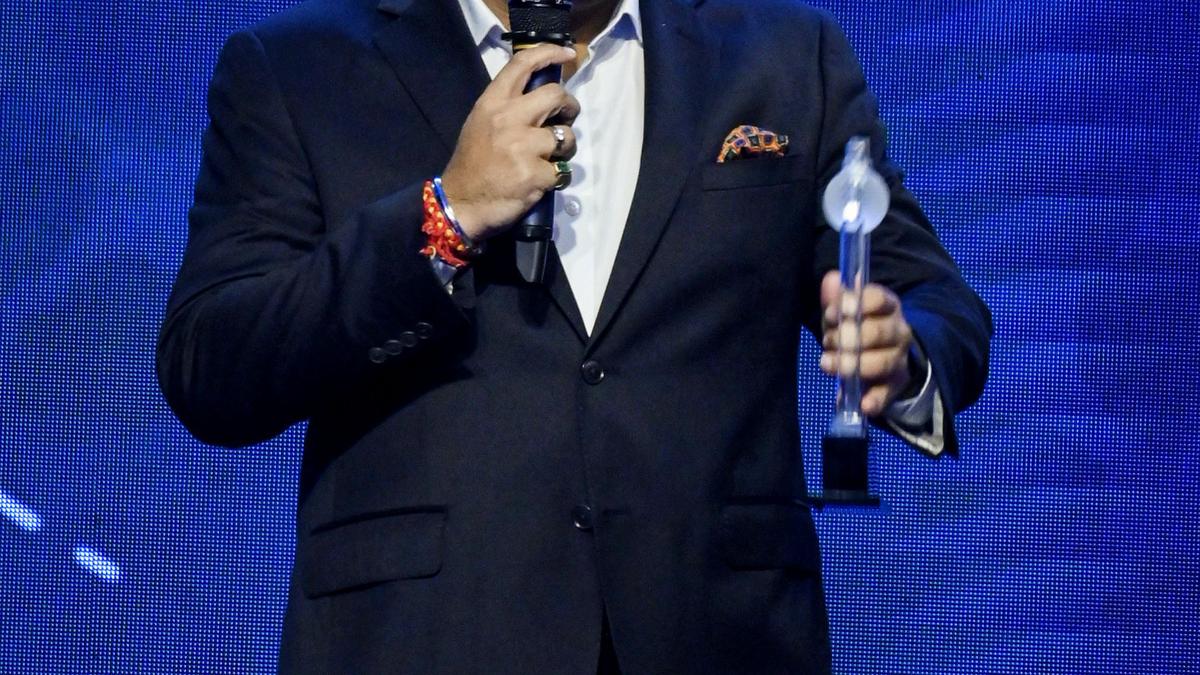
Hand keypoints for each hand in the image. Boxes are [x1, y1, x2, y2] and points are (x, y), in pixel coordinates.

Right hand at [440, 44, 580, 241]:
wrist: (460, 204)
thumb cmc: (472, 165)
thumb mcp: (480, 124)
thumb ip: (507, 108)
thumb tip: (543, 98)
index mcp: (492, 104)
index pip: (522, 65)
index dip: (549, 53)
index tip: (567, 54)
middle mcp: (508, 119)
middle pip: (556, 96)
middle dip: (570, 107)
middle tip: (566, 118)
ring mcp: (522, 147)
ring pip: (566, 136)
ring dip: (566, 148)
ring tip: (551, 158)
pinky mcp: (535, 174)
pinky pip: (562, 170)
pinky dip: (557, 178)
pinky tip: (541, 182)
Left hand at [819, 271, 914, 416]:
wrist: (887, 355)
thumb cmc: (859, 327)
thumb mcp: (847, 310)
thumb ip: (838, 296)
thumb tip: (832, 278)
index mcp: (888, 306)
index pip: (879, 299)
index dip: (855, 304)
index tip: (835, 312)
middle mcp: (898, 331)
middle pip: (878, 332)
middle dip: (849, 337)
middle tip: (828, 341)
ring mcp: (899, 359)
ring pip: (883, 362)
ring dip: (853, 364)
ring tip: (828, 363)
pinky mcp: (894, 386)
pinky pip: (887, 394)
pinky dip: (875, 401)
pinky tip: (861, 404)